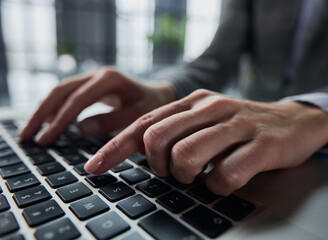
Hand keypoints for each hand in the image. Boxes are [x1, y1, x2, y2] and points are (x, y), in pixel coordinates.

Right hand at [19, 67, 176, 144]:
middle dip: (42, 113)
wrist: (160, 94)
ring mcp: (94, 78)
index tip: (45, 140)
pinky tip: (48, 120)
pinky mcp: (92, 85)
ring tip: (31, 130)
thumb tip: (82, 128)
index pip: (77, 100)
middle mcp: (98, 75)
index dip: (60, 121)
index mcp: (109, 80)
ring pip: (61, 91)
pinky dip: (55, 107)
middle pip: (61, 91)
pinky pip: (68, 94)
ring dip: (44, 110)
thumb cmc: (154, 106)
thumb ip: (113, 121)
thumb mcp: (140, 115)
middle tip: (27, 136)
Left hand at [84, 89, 327, 194]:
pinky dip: (218, 187)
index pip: (144, 124)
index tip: (93, 168)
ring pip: (187, 156)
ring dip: (186, 176)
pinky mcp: (263, 145)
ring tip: (200, 176)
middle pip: (156, 139)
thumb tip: (137, 153)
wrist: (294, 122)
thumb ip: (175, 131)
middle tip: (173, 172)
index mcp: (193, 101)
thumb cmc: (241, 127)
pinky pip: (225, 175)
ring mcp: (238, 125)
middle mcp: (211, 107)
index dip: (114, 148)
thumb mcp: (205, 121)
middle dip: (158, 165)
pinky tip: (226, 181)